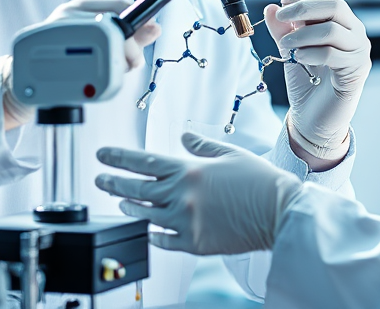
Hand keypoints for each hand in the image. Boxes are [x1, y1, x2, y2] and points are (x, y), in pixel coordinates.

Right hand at [2, 0, 160, 129]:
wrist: (23, 78)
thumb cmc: (67, 57)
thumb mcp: (98, 41)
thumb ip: (128, 36)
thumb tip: (156, 28)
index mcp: (81, 7)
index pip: (119, 5)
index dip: (140, 19)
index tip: (151, 32)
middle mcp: (68, 16)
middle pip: (113, 26)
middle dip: (130, 49)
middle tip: (133, 64)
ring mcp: (56, 34)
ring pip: (101, 45)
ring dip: (116, 65)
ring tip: (113, 74)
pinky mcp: (49, 57)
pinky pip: (83, 68)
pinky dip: (94, 78)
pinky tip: (93, 82)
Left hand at [95, 133, 302, 254]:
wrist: (279, 212)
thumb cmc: (259, 181)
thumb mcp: (230, 154)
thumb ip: (202, 146)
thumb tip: (184, 136)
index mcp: (190, 170)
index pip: (144, 161)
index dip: (119, 157)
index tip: (102, 154)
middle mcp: (182, 196)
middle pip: (138, 188)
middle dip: (114, 181)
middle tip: (100, 178)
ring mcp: (186, 221)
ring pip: (146, 214)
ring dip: (130, 206)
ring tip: (120, 200)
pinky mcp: (194, 243)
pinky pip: (163, 240)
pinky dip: (153, 234)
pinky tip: (148, 230)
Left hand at [264, 0, 370, 159]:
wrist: (315, 119)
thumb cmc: (307, 83)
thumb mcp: (291, 50)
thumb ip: (282, 29)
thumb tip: (271, 8)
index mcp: (342, 24)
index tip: (283, 3)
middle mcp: (355, 34)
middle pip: (334, 6)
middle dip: (303, 8)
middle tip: (282, 18)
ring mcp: (359, 52)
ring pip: (332, 29)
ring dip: (303, 34)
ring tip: (286, 46)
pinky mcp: (356, 71)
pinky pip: (332, 54)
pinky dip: (311, 52)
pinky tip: (298, 58)